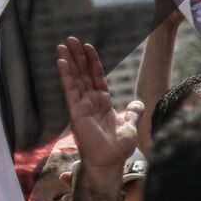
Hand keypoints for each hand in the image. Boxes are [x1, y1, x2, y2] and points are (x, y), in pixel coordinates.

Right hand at [55, 38, 141, 172]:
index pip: (96, 77)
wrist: (110, 161)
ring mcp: (81, 105)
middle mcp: (90, 102)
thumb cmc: (118, 147)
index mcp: (103, 103)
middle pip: (82, 74)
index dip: (92, 62)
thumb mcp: (130, 125)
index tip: (88, 47)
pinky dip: (66, 76)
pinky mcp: (76, 111)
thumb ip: (132, 113)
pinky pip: (70, 90)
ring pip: (74, 78)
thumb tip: (138, 103)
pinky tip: (61, 62)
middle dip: (77, 56)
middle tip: (71, 39)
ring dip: (69, 61)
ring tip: (62, 44)